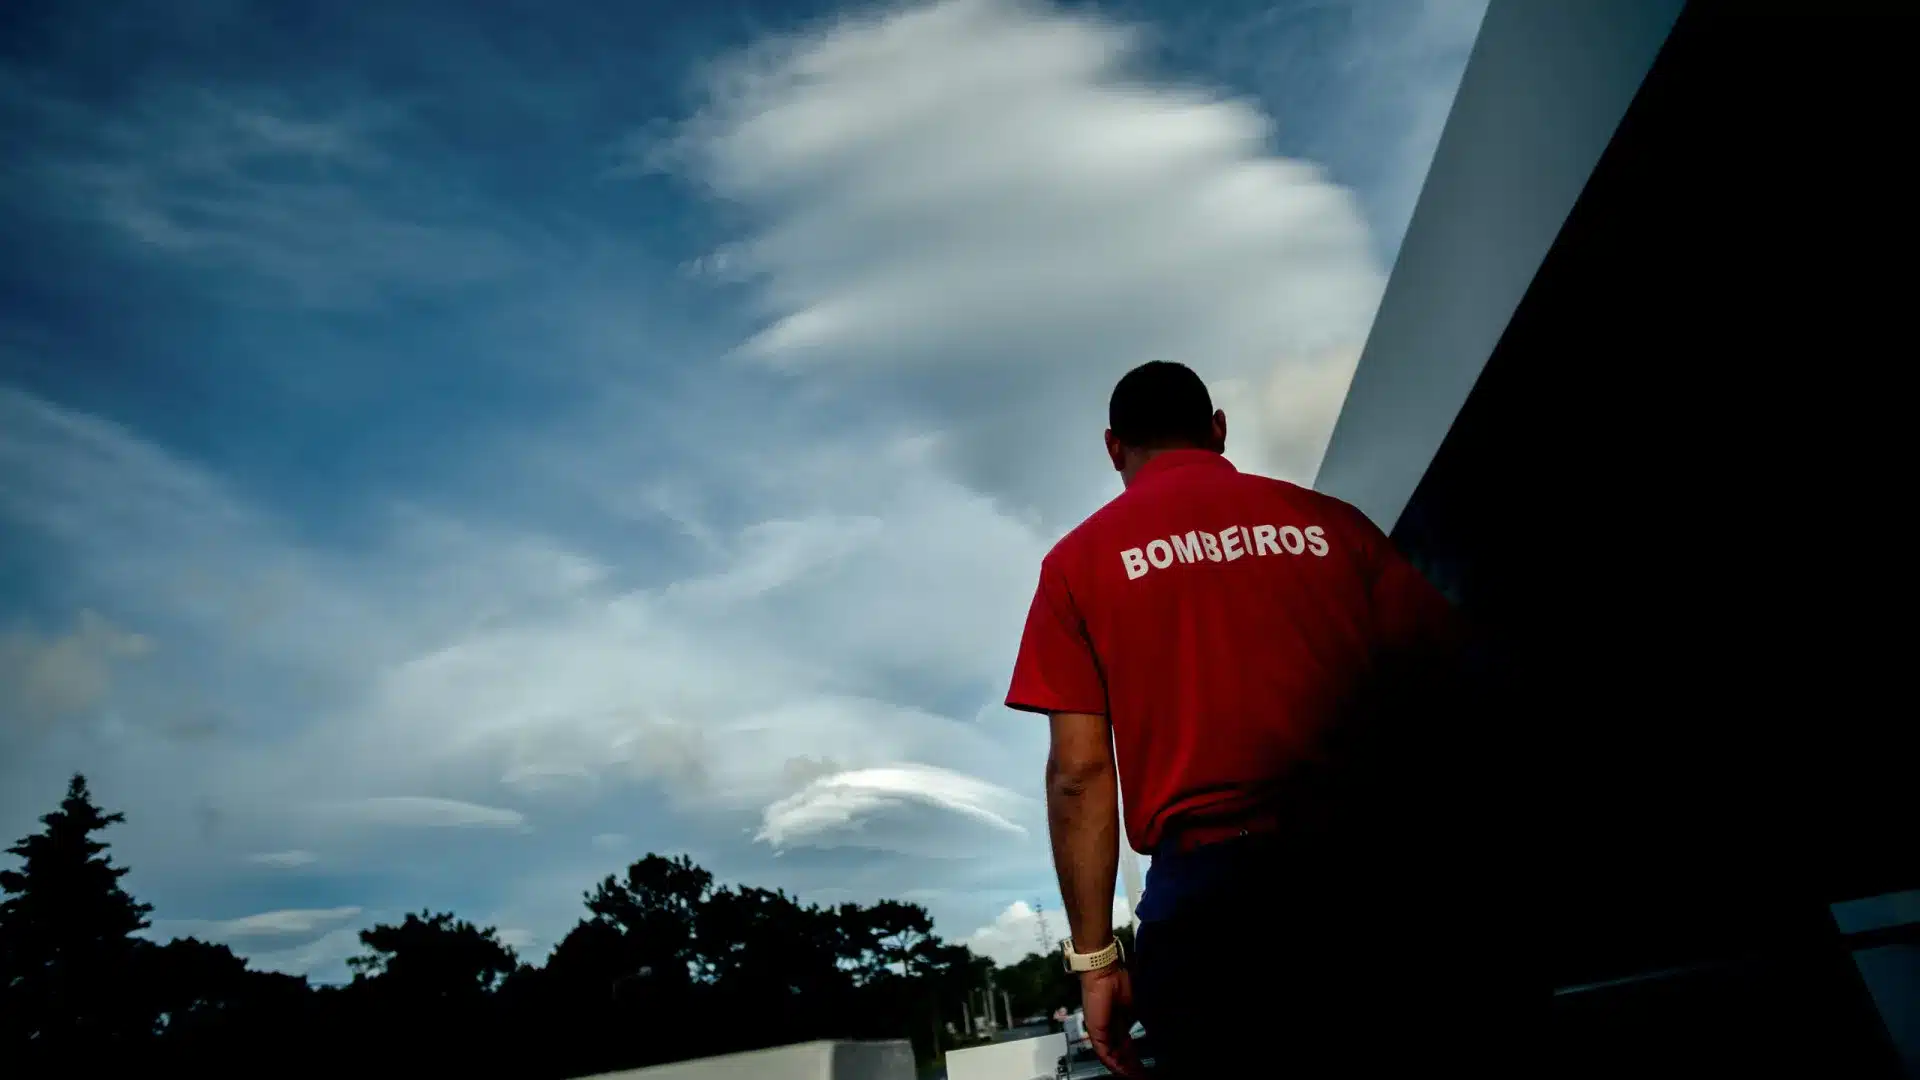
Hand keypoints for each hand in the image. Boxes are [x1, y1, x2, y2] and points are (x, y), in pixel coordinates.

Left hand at [1080, 964, 1147, 1078]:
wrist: (1105, 974)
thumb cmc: (1118, 983)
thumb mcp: (1137, 1007)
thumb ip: (1145, 1022)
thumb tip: (1156, 1032)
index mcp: (1118, 1022)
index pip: (1126, 1046)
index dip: (1135, 1058)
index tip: (1144, 1067)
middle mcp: (1108, 1029)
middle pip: (1119, 1054)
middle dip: (1130, 1066)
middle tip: (1140, 1075)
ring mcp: (1100, 1031)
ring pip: (1111, 1056)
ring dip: (1123, 1067)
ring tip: (1134, 1076)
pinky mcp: (1095, 1032)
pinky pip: (1103, 1053)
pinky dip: (1113, 1063)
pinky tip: (1122, 1071)